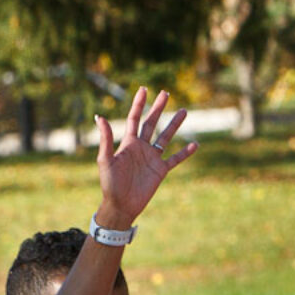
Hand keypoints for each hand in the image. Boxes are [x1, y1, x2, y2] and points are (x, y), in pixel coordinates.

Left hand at [94, 87, 197, 228]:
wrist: (120, 205)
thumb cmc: (109, 184)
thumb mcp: (105, 160)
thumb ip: (105, 139)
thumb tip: (99, 117)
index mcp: (128, 144)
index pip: (134, 119)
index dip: (138, 105)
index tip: (144, 89)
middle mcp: (141, 148)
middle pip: (151, 123)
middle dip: (158, 108)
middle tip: (166, 93)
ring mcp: (152, 158)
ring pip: (165, 137)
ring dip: (174, 125)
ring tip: (184, 111)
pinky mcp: (160, 170)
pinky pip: (175, 159)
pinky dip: (184, 152)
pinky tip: (195, 144)